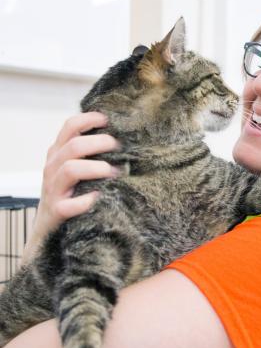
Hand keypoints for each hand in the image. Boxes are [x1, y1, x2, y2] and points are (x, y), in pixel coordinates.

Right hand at [24, 112, 119, 261]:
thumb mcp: (76, 167)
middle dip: (100, 143)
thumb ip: (91, 151)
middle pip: (74, 146)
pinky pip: (69, 204)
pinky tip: (100, 197)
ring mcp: (53, 189)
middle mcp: (53, 167)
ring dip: (97, 168)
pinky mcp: (56, 210)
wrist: (48, 228)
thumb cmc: (71, 192)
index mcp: (59, 152)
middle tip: (120, 148)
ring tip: (116, 173)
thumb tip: (125, 136)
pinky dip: (87, 200)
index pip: (70, 126)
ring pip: (71, 169)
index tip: (109, 120)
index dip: (90, 119)